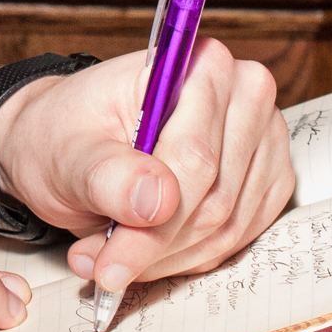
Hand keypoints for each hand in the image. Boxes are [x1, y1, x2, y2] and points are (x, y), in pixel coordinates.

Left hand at [0, 40, 292, 291]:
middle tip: (101, 266)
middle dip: (153, 244)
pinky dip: (187, 257)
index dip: (153, 222)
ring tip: (111, 259)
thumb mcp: (66, 152)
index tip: (111, 261)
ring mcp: (263, 140)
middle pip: (214, 197)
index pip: (193, 159)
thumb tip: (157, 200)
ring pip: (227, 226)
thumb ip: (108, 174)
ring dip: (166, 256)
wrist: (68, 141)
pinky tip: (145, 253)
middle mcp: (243, 95)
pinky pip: (237, 238)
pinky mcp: (266, 180)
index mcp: (198, 65)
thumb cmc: (65, 134)